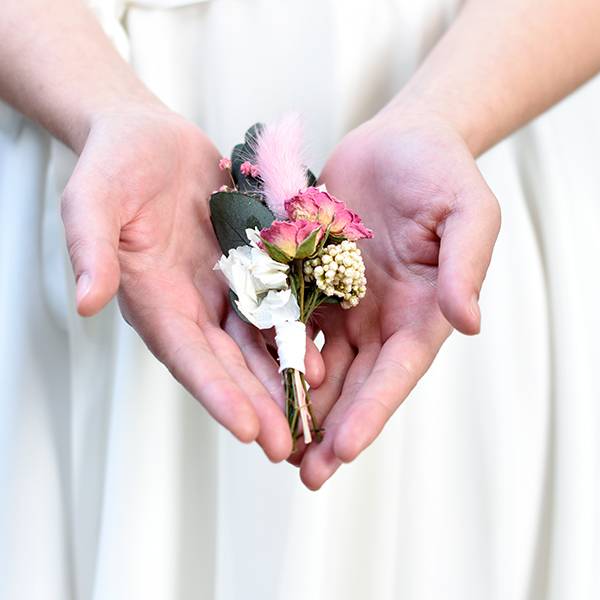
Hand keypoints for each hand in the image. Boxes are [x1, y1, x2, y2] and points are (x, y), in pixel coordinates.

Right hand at [61, 102, 322, 460]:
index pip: (186, 355)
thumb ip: (91, 248)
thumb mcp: (93, 199)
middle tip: (289, 447)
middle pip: (226, 362)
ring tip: (314, 412)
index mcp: (152, 297)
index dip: (216, 393)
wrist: (148, 138)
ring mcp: (220, 287)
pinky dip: (297, 331)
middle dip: (256, 404)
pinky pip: (276, 303)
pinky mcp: (247, 267)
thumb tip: (85, 302)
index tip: (247, 431)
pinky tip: (323, 354)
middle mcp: (188, 303)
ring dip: (282, 379)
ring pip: (256, 343)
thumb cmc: (114, 164)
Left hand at [297, 109, 500, 487]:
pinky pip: (285, 319)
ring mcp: (340, 300)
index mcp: (417, 310)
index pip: (394, 372)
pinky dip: (270, 350)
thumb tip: (467, 322)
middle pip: (351, 382)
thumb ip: (466, 265)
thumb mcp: (467, 212)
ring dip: (294, 402)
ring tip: (271, 442)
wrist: (398, 139)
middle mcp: (377, 316)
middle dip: (328, 427)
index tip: (343, 453)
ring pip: (314, 361)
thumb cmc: (440, 171)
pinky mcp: (309, 278)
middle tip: (302, 472)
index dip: (370, 413)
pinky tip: (248, 378)